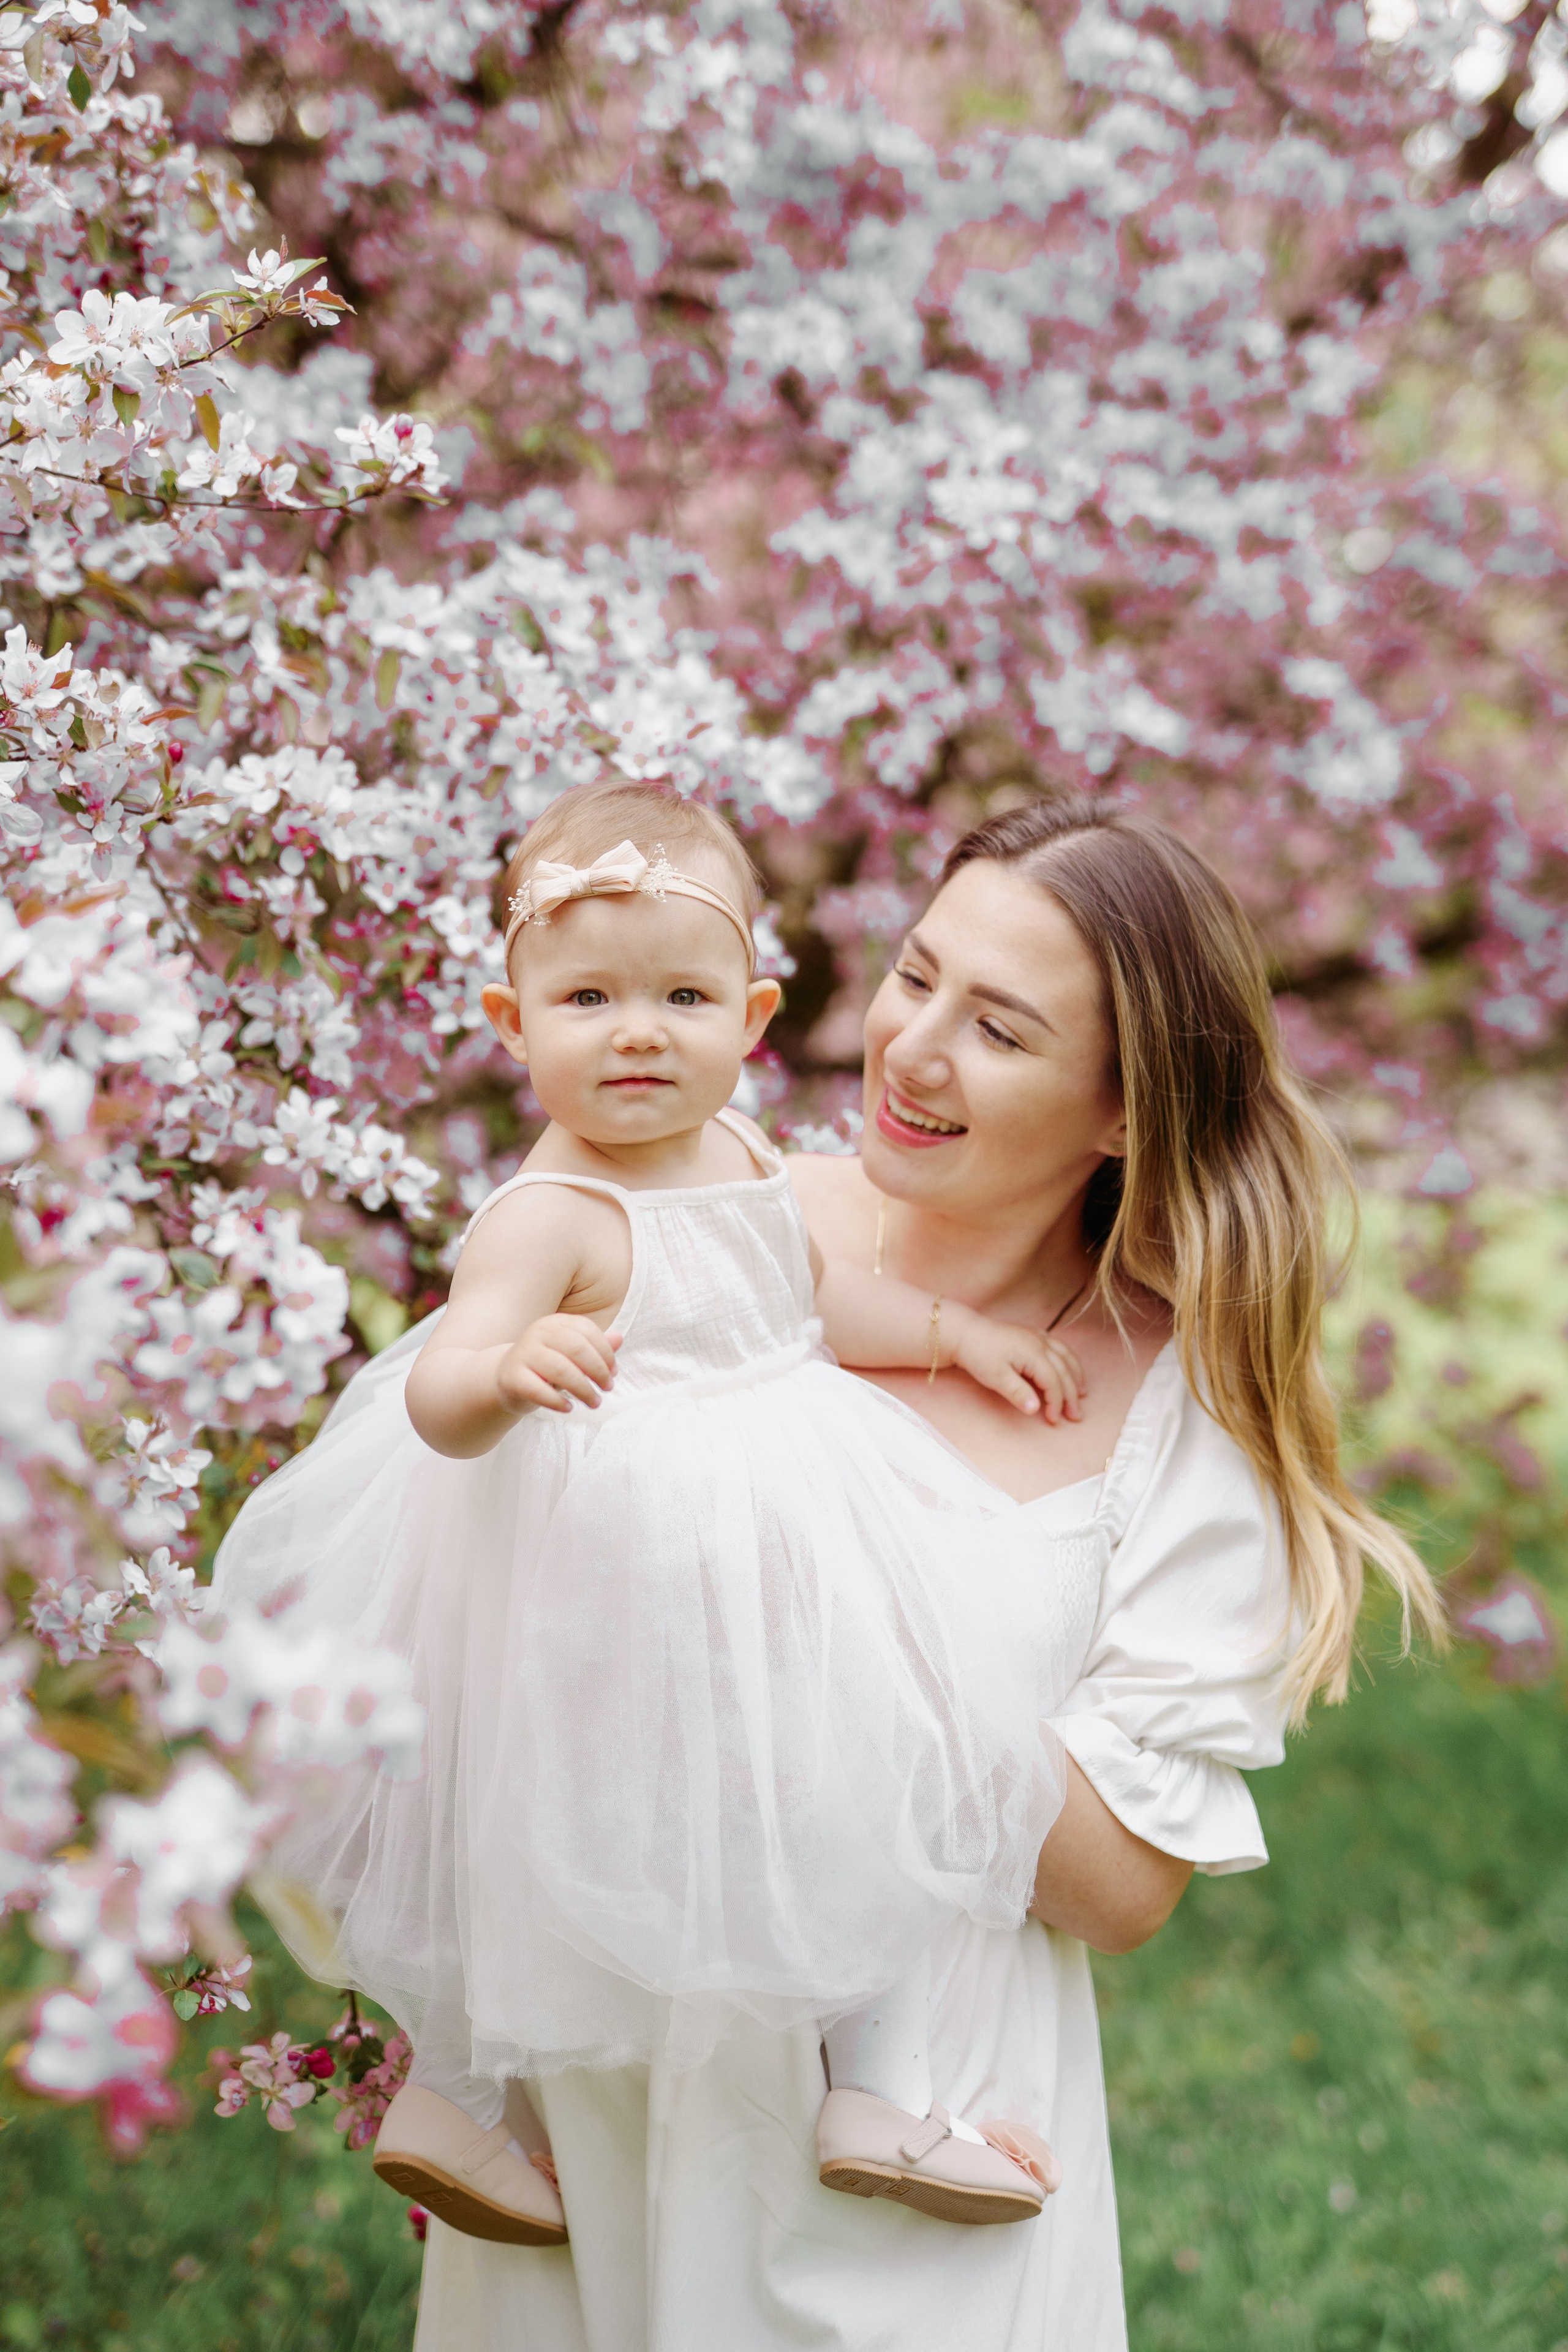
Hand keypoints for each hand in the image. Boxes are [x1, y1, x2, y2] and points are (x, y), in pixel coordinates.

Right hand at [495, 1316, 621, 1414]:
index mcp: (555, 1322)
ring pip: (560, 1370)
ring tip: (594, 1403)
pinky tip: (569, 1408)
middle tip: (607, 1389)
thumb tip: (619, 1338)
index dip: (606, 1353)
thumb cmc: (547, 1366)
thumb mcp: (572, 1355)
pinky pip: (538, 1390)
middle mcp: (538, 1332)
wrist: (507, 1379)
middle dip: (598, 1371)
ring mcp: (523, 1353)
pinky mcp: (512, 1377)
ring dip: (583, 1389)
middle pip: (577, 1349)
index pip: (587, 1331)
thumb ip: (595, 1347)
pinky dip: (557, 1401)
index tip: (614, 1373)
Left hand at [948, 1308, 1085, 1422]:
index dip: (1057, 1402)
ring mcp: (1037, 1337)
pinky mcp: (1031, 1334)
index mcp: (1033, 1354)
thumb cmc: (979, 1355)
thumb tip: (1036, 1409)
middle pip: (1064, 1371)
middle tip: (1076, 1416)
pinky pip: (1058, 1346)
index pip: (1053, 1382)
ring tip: (1082, 1392)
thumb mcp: (995, 1377)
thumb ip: (1017, 1393)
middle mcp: (1040, 1343)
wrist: (965, 1332)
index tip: (1054, 1420)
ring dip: (1076, 1375)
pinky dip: (1067, 1358)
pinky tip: (1069, 1366)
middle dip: (1072, 1395)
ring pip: (1065, 1356)